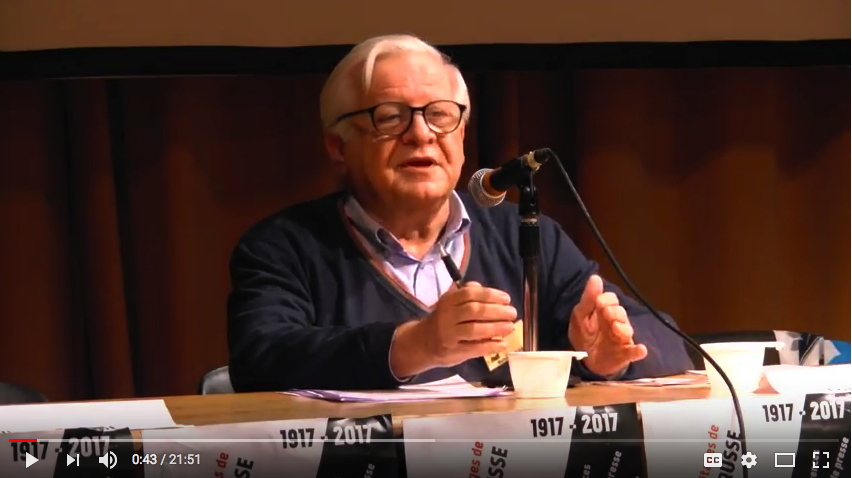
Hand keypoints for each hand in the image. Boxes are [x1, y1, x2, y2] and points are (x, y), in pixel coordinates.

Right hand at [390, 282, 516, 376]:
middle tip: (512, 313)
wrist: (422, 343)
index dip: (490, 295)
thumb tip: (484, 288)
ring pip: (474, 330)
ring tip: (510, 327)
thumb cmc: (443, 320)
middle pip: (474, 311)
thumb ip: (466, 295)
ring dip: (495, 328)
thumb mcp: (450, 303)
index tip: (506, 299)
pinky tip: (503, 344)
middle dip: (496, 311)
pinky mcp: (452, 352)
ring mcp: (449, 335)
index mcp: (448, 301)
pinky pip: (474, 348)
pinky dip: (490, 346)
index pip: (470, 294)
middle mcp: (447, 316)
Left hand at [568, 275, 646, 376]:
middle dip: (614, 312)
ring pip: (627, 330)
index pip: (611, 299)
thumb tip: (595, 277)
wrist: (586, 361)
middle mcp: (616, 323)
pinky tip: (640, 349)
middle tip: (606, 314)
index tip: (598, 302)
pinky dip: (638, 351)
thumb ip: (588, 298)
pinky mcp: (625, 354)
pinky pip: (634, 352)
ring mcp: (621, 339)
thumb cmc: (584, 335)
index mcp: (605, 312)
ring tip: (616, 328)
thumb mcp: (580, 316)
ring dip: (622, 328)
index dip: (606, 299)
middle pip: (621, 312)